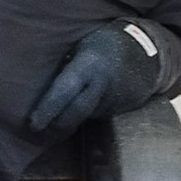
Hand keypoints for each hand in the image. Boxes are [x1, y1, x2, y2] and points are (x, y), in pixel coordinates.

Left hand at [27, 20, 163, 136]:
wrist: (147, 50)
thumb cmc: (104, 44)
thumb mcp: (82, 48)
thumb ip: (67, 69)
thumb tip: (40, 90)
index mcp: (89, 65)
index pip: (64, 91)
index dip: (48, 109)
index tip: (33, 124)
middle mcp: (102, 86)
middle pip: (75, 114)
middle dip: (55, 128)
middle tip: (38, 135)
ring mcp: (115, 100)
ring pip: (85, 118)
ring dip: (69, 122)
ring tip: (53, 125)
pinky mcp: (123, 109)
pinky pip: (98, 116)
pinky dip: (86, 117)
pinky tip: (79, 112)